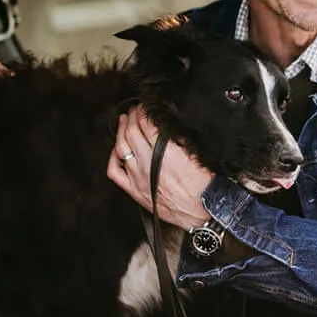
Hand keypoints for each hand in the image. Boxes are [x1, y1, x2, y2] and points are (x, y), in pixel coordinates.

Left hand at [108, 107, 212, 230]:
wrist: (203, 210)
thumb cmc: (204, 186)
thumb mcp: (197, 154)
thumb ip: (180, 138)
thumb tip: (169, 125)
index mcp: (166, 153)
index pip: (147, 125)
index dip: (144, 112)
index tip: (145, 107)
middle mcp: (148, 164)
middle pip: (131, 133)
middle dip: (131, 117)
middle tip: (134, 110)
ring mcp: (138, 177)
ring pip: (121, 148)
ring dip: (121, 131)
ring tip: (123, 123)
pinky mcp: (135, 190)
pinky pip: (115, 172)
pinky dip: (113, 157)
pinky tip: (116, 151)